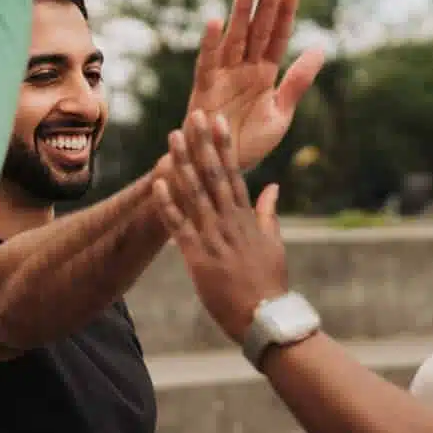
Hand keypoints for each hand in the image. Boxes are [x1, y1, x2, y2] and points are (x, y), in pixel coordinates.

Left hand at [154, 112, 288, 342]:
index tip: (218, 121)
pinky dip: (168, 203)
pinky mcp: (197, 257)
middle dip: (202, 144)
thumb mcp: (274, 243)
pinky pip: (179, 226)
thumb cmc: (269, 283)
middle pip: (213, 175)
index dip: (224, 145)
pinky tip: (157, 183)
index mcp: (248, 217)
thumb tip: (272, 185)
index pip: (234, 173)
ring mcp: (213, 238)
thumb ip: (269, 213)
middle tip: (193, 115)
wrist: (264, 316)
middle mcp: (230, 222)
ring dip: (182, 163)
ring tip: (173, 138)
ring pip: (195, 193)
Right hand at [183, 0, 323, 171]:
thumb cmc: (250, 144)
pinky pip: (208, 61)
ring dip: (240, 11)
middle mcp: (245, 68)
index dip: (286, 11)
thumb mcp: (281, 114)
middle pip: (257, 28)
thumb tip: (321, 49)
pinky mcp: (204, 88)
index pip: (278, 35)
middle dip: (265, 2)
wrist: (221, 167)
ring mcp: (224, 75)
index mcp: (266, 74)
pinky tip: (216, 21)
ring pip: (234, 37)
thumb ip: (297, 82)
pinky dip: (210, 42)